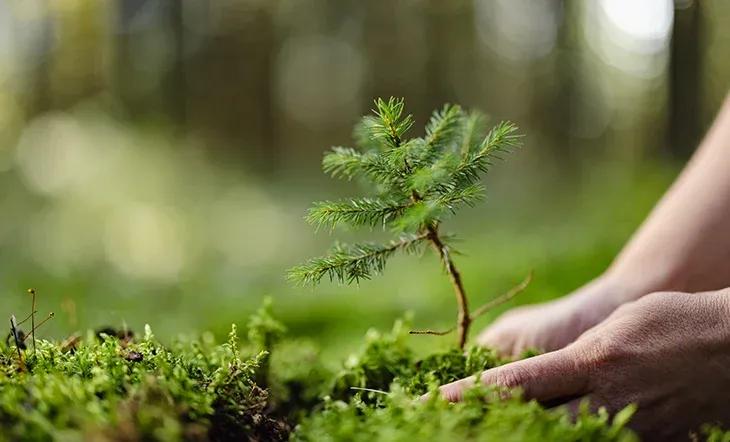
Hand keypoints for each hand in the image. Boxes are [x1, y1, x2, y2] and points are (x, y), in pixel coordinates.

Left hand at [438, 289, 729, 440]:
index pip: (516, 384)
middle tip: (456, 429)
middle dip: (494, 429)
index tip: (433, 403)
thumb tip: (533, 382)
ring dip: (530, 437)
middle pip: (534, 426)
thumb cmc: (669, 320)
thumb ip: (571, 359)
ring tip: (495, 432)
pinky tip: (558, 437)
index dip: (470, 396)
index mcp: (590, 362)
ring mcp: (632, 429)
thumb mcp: (612, 328)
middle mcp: (605, 401)